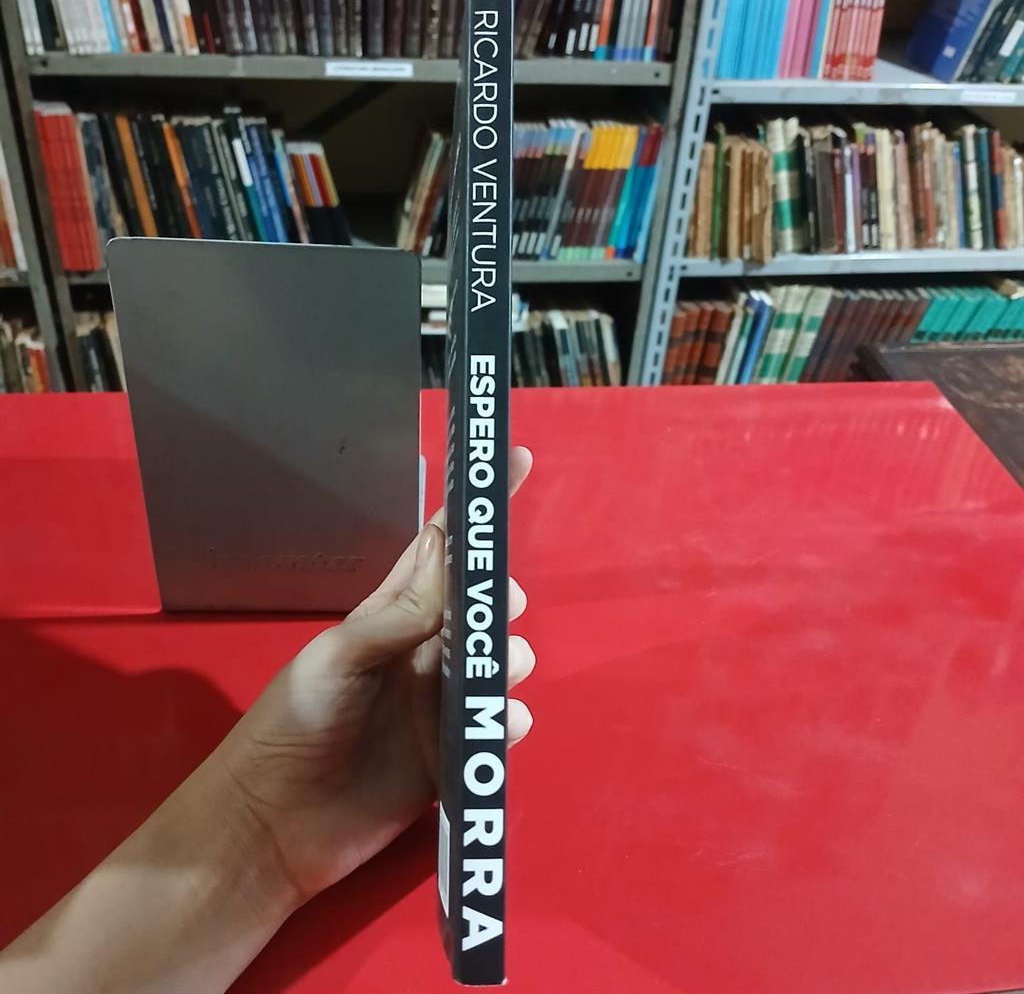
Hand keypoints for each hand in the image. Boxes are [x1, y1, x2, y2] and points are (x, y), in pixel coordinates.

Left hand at [217, 447, 534, 907]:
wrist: (273, 826)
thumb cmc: (294, 725)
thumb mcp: (340, 658)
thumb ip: (399, 615)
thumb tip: (451, 552)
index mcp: (388, 616)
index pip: (439, 550)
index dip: (475, 512)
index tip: (518, 462)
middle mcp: (419, 652)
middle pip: (477, 609)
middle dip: (497, 598)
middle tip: (501, 605)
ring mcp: (435, 705)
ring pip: (493, 666)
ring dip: (508, 661)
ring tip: (500, 670)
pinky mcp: (448, 755)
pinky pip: (492, 729)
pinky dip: (506, 722)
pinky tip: (502, 725)